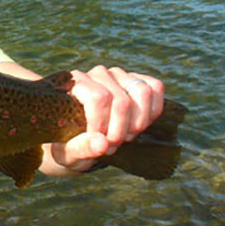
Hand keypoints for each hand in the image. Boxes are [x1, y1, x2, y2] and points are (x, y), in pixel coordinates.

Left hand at [49, 65, 164, 171]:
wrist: (81, 136)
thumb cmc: (70, 142)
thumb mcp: (69, 151)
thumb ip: (81, 148)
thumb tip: (102, 144)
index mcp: (74, 83)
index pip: (98, 98)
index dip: (103, 124)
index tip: (100, 144)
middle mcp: (97, 74)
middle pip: (121, 101)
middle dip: (120, 131)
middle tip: (112, 145)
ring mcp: (119, 75)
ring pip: (142, 92)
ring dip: (138, 122)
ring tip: (125, 136)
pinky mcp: (136, 79)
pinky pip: (155, 87)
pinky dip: (153, 111)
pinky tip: (138, 125)